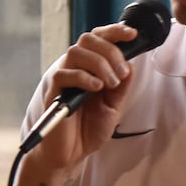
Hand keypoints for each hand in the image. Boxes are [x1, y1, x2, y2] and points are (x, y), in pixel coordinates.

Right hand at [29, 22, 139, 172]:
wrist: (71, 154)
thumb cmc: (89, 129)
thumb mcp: (114, 106)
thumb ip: (122, 86)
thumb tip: (130, 64)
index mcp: (90, 68)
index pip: (100, 39)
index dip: (115, 31)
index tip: (132, 33)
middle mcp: (75, 68)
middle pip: (87, 39)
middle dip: (110, 51)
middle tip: (121, 73)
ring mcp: (63, 78)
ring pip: (76, 52)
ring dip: (99, 64)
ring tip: (110, 84)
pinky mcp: (53, 91)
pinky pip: (64, 74)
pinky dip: (84, 77)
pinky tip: (96, 88)